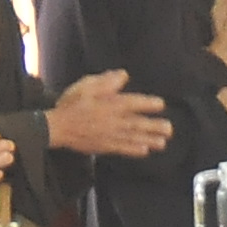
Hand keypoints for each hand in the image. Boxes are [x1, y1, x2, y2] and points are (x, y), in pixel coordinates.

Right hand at [45, 66, 169, 156]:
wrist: (57, 127)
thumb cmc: (72, 104)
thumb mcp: (86, 85)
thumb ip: (106, 81)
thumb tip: (124, 75)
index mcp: (110, 104)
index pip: (133, 103)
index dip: (148, 104)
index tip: (161, 104)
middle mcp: (114, 120)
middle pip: (138, 123)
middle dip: (155, 126)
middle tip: (169, 129)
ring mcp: (110, 135)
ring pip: (134, 137)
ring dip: (149, 140)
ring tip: (163, 142)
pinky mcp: (105, 146)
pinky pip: (123, 148)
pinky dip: (134, 150)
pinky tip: (145, 151)